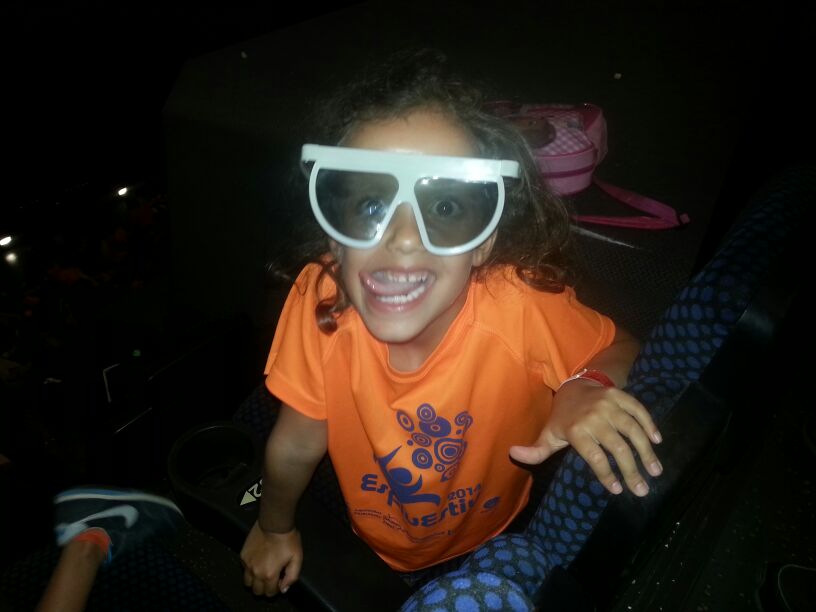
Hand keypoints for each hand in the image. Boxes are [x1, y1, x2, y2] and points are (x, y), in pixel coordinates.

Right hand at [240, 522, 301, 596]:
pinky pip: (244, 569)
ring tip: (263, 571)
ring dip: (255, 581)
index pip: (270, 593)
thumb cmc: (287, 539)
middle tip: (271, 578)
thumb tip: (284, 589)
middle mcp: (256, 572)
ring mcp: (247, 564)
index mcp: (269, 574)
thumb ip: (292, 577)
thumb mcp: (297, 559)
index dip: (276, 589)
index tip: (279, 581)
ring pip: (247, 582)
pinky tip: (259, 560)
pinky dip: (250, 569)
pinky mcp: (243, 555)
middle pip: (256, 591)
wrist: (274, 523)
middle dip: (265, 588)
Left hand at [509, 380, 662, 495]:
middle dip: (631, 470)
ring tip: (655, 472)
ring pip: (632, 430)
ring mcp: (609, 404)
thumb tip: (513, 454)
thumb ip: (536, 450)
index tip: (618, 491)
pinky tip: (657, 442)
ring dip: (646, 452)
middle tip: (642, 490)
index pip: (594, 457)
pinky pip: (639, 411)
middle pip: (617, 447)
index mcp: (575, 429)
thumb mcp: (549, 434)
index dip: (606, 475)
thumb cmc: (562, 418)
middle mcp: (594, 416)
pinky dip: (650, 425)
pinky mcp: (621, 396)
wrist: (574, 386)